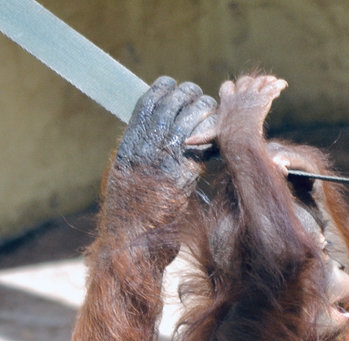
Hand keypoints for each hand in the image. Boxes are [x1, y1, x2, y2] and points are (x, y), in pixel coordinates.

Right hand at [103, 78, 216, 248]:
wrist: (131, 246)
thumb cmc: (133, 219)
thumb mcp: (128, 180)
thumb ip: (141, 157)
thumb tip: (155, 142)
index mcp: (130, 145)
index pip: (147, 102)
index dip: (164, 90)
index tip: (175, 87)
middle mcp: (144, 147)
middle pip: (171, 103)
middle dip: (190, 96)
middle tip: (201, 99)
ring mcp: (162, 159)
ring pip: (189, 116)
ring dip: (206, 111)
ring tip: (215, 114)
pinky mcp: (181, 175)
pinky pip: (203, 144)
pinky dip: (214, 136)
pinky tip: (220, 137)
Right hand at [205, 73, 286, 149]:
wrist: (241, 138)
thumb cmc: (227, 138)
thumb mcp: (214, 135)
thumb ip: (201, 137)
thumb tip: (185, 143)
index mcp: (227, 101)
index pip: (227, 87)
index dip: (231, 87)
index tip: (236, 89)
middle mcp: (239, 95)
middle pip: (244, 81)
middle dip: (250, 83)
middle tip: (259, 87)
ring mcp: (251, 95)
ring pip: (259, 81)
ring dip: (267, 81)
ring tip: (274, 84)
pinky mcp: (263, 98)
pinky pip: (271, 87)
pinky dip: (277, 85)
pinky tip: (283, 85)